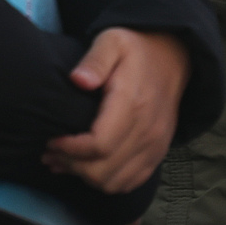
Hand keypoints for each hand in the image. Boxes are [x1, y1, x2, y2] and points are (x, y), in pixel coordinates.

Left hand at [44, 28, 189, 194]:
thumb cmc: (137, 50)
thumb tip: (78, 80)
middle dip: (70, 165)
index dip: (69, 149)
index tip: (52, 139)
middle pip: (102, 170)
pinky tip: (91, 166)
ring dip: (85, 177)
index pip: (98, 145)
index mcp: (133, 104)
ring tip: (66, 161)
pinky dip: (106, 181)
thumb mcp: (112, 41)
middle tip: (52, 152)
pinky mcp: (158, 153)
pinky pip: (130, 182)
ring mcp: (155, 145)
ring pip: (113, 183)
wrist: (173, 57)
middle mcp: (147, 130)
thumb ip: (95, 60)